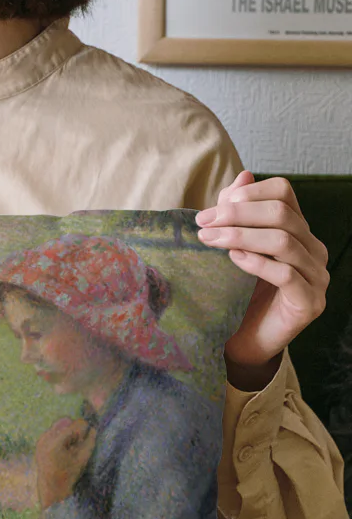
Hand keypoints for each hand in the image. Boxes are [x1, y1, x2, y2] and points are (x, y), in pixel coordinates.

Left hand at [35, 417, 95, 508]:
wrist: (51, 488)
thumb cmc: (69, 475)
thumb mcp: (83, 459)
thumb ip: (90, 442)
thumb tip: (93, 428)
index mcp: (56, 443)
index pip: (76, 424)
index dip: (84, 429)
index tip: (87, 437)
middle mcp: (46, 438)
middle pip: (66, 421)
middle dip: (74, 429)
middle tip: (77, 442)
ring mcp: (41, 439)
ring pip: (59, 424)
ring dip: (67, 431)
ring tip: (70, 446)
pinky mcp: (39, 441)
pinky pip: (53, 431)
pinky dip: (61, 436)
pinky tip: (63, 448)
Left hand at [197, 171, 329, 390]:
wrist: (245, 343)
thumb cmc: (239, 296)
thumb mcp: (234, 250)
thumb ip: (237, 217)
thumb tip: (240, 175)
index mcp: (298, 231)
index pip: (283, 193)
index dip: (247, 195)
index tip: (210, 210)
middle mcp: (313, 250)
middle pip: (282, 215)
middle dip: (237, 215)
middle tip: (203, 224)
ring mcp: (316, 276)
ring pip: (284, 241)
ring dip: (242, 236)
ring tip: (210, 239)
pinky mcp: (309, 302)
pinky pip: (286, 275)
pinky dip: (257, 263)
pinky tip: (233, 259)